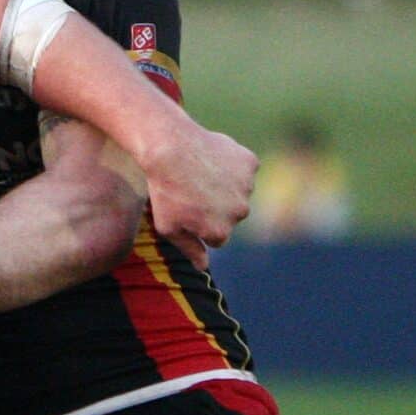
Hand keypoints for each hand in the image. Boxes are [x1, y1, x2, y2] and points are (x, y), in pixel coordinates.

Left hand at [144, 121, 256, 255]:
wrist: (170, 148)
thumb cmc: (164, 191)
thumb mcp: (168, 227)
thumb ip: (189, 249)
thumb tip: (203, 266)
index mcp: (221, 232)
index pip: (216, 237)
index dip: (199, 224)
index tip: (186, 209)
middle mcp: (240, 213)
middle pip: (230, 215)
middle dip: (216, 207)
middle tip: (192, 190)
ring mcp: (247, 187)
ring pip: (239, 192)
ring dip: (225, 186)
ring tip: (200, 174)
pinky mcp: (250, 163)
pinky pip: (244, 169)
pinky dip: (233, 165)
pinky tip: (212, 159)